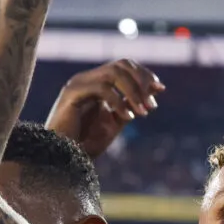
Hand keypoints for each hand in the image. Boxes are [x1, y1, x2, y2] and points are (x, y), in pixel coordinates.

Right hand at [46, 59, 164, 156]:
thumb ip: (132, 104)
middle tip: (152, 104)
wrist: (62, 158)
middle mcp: (86, 79)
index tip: (160, 89)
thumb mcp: (116, 121)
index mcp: (96, 83)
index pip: (124, 66)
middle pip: (122, 64)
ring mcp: (78, 84)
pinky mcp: (72, 93)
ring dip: (133, 92)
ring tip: (143, 112)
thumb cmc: (85, 143)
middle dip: (142, 81)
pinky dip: (119, 101)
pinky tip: (128, 117)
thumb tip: (156, 90)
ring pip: (114, 73)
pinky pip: (102, 88)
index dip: (144, 74)